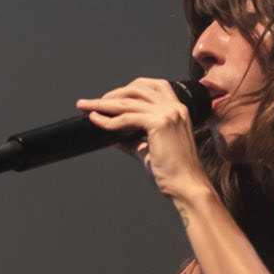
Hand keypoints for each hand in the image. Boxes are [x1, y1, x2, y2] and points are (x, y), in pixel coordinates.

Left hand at [75, 78, 207, 202]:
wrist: (187, 186)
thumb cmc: (173, 172)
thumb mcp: (150, 150)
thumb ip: (133, 140)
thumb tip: (114, 134)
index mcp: (177, 110)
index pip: (152, 87)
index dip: (128, 89)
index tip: (110, 98)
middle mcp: (175, 107)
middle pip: (137, 88)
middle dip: (112, 94)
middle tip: (92, 103)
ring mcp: (168, 113)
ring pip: (128, 102)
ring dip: (103, 103)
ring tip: (86, 107)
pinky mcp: (160, 123)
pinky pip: (126, 118)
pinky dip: (108, 120)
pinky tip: (96, 120)